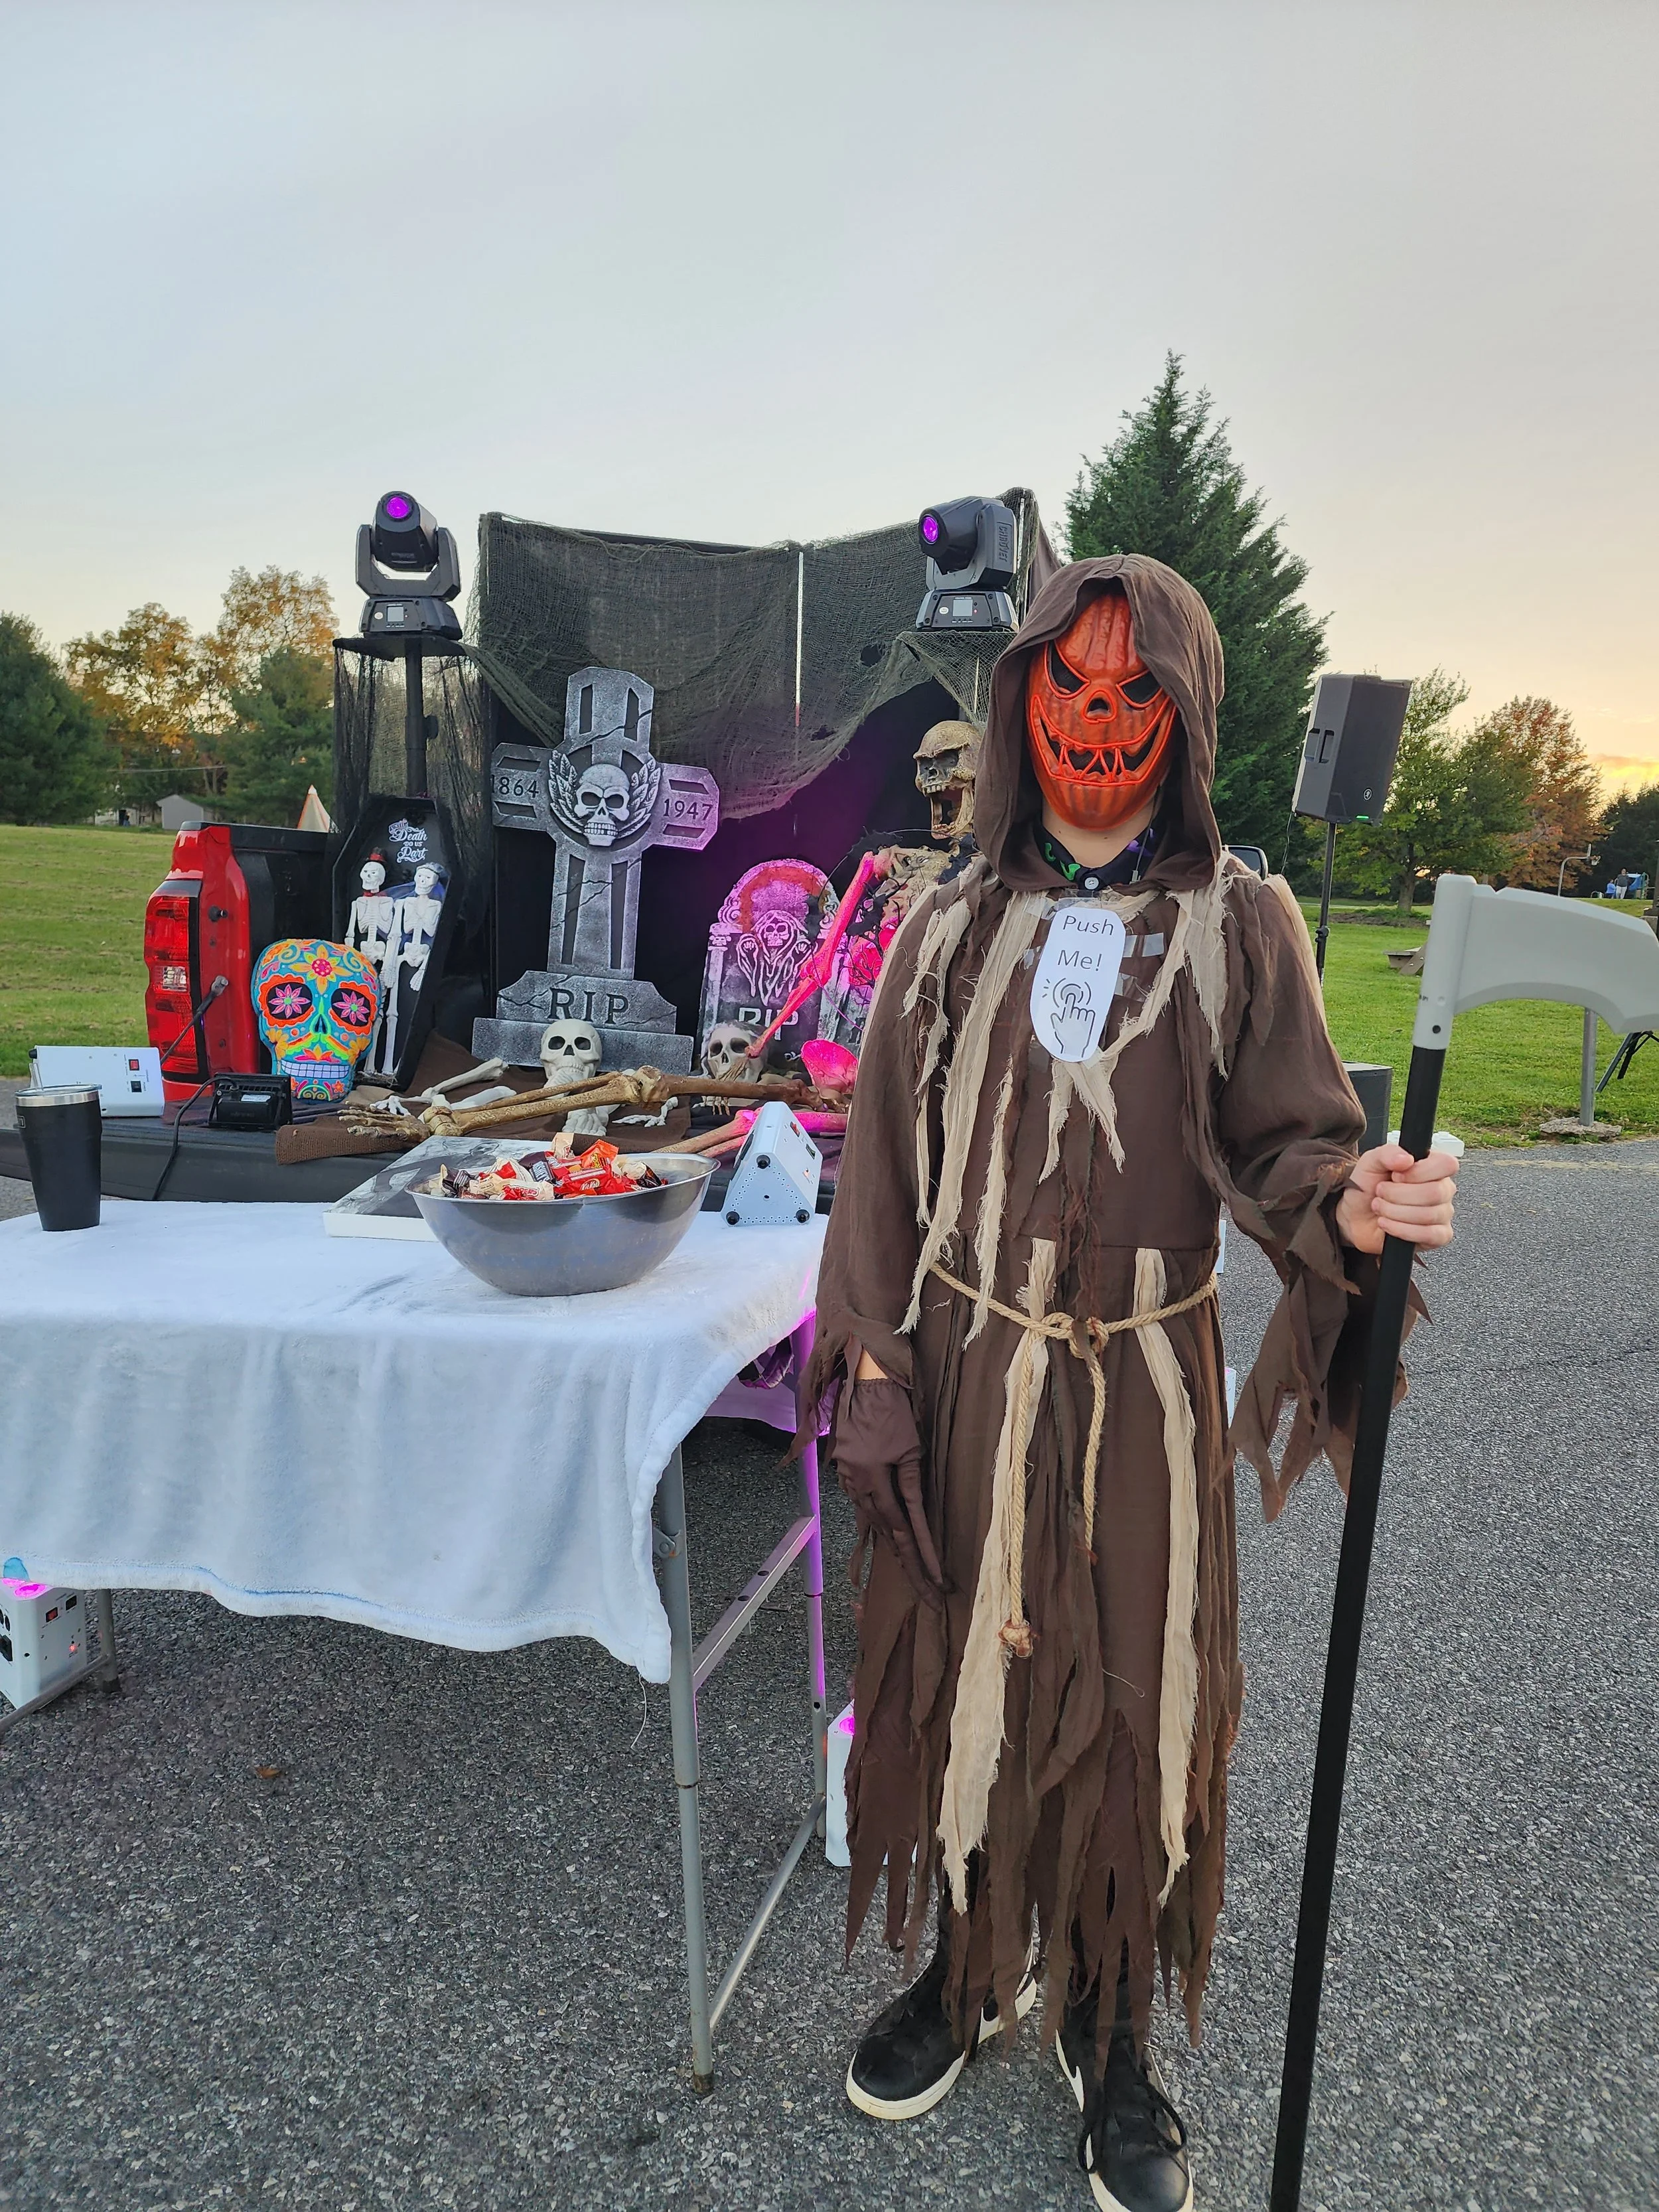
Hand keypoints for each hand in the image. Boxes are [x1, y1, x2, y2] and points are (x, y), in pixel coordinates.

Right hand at [833, 1379, 943, 1605]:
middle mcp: (856, 1485)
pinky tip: (895, 1541)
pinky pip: (866, 1507)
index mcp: (871, 1478)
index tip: (939, 1583)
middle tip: (931, 1597)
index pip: (903, 1527)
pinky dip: (883, 1525)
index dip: (922, 1557)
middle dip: (912, 1567)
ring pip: (876, 1524)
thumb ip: (911, 1486)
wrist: (864, 1381)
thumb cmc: (894, 1409)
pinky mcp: (847, 1474)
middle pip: (888, 1534)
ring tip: (919, 1578)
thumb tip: (916, 1519)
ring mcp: (848, 1481)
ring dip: (898, 1550)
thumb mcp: (910, 1448)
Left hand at [1336, 1143, 1458, 1255]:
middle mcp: (1442, 1189)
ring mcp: (1442, 1213)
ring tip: (1380, 1207)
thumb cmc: (1367, 1187)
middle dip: (1398, 1194)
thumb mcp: (1370, 1162)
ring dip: (1395, 1212)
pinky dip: (1402, 1230)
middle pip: (1435, 1192)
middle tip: (1381, 1192)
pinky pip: (1431, 1235)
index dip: (1420, 1171)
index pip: (1446, 1164)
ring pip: (1430, 1214)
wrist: (1354, 1216)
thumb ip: (1387, 1153)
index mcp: (1432, 1167)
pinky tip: (1387, 1224)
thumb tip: (1406, 1158)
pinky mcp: (1437, 1236)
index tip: (1396, 1175)